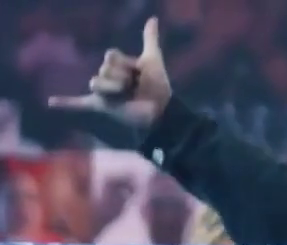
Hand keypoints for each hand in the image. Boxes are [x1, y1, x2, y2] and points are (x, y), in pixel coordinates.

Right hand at [48, 18, 172, 128]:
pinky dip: (65, 103)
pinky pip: (78, 103)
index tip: (139, 71)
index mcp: (116, 65)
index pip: (110, 55)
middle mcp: (106, 76)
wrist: (161, 110)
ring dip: (113, 89)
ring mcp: (102, 91)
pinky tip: (50, 103)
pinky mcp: (100, 105)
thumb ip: (150, 39)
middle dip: (122, 78)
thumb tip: (153, 18)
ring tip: (125, 95)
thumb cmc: (157, 84)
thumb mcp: (152, 59)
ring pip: (95, 83)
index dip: (125, 63)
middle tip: (134, 87)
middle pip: (104, 69)